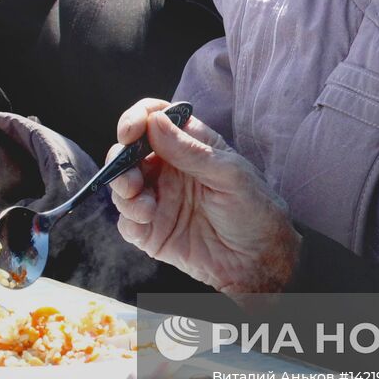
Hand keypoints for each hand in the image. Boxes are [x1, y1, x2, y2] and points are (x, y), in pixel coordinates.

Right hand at [110, 99, 300, 303]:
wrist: (258, 260)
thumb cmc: (253, 209)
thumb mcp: (228, 174)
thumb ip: (190, 150)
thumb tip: (155, 121)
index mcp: (189, 144)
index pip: (155, 118)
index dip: (137, 118)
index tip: (130, 132)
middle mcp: (168, 167)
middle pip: (128, 151)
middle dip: (120, 159)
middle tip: (131, 179)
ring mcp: (158, 198)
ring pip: (121, 184)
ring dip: (122, 190)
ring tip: (145, 207)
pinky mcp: (152, 230)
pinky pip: (126, 221)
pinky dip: (128, 218)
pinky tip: (147, 221)